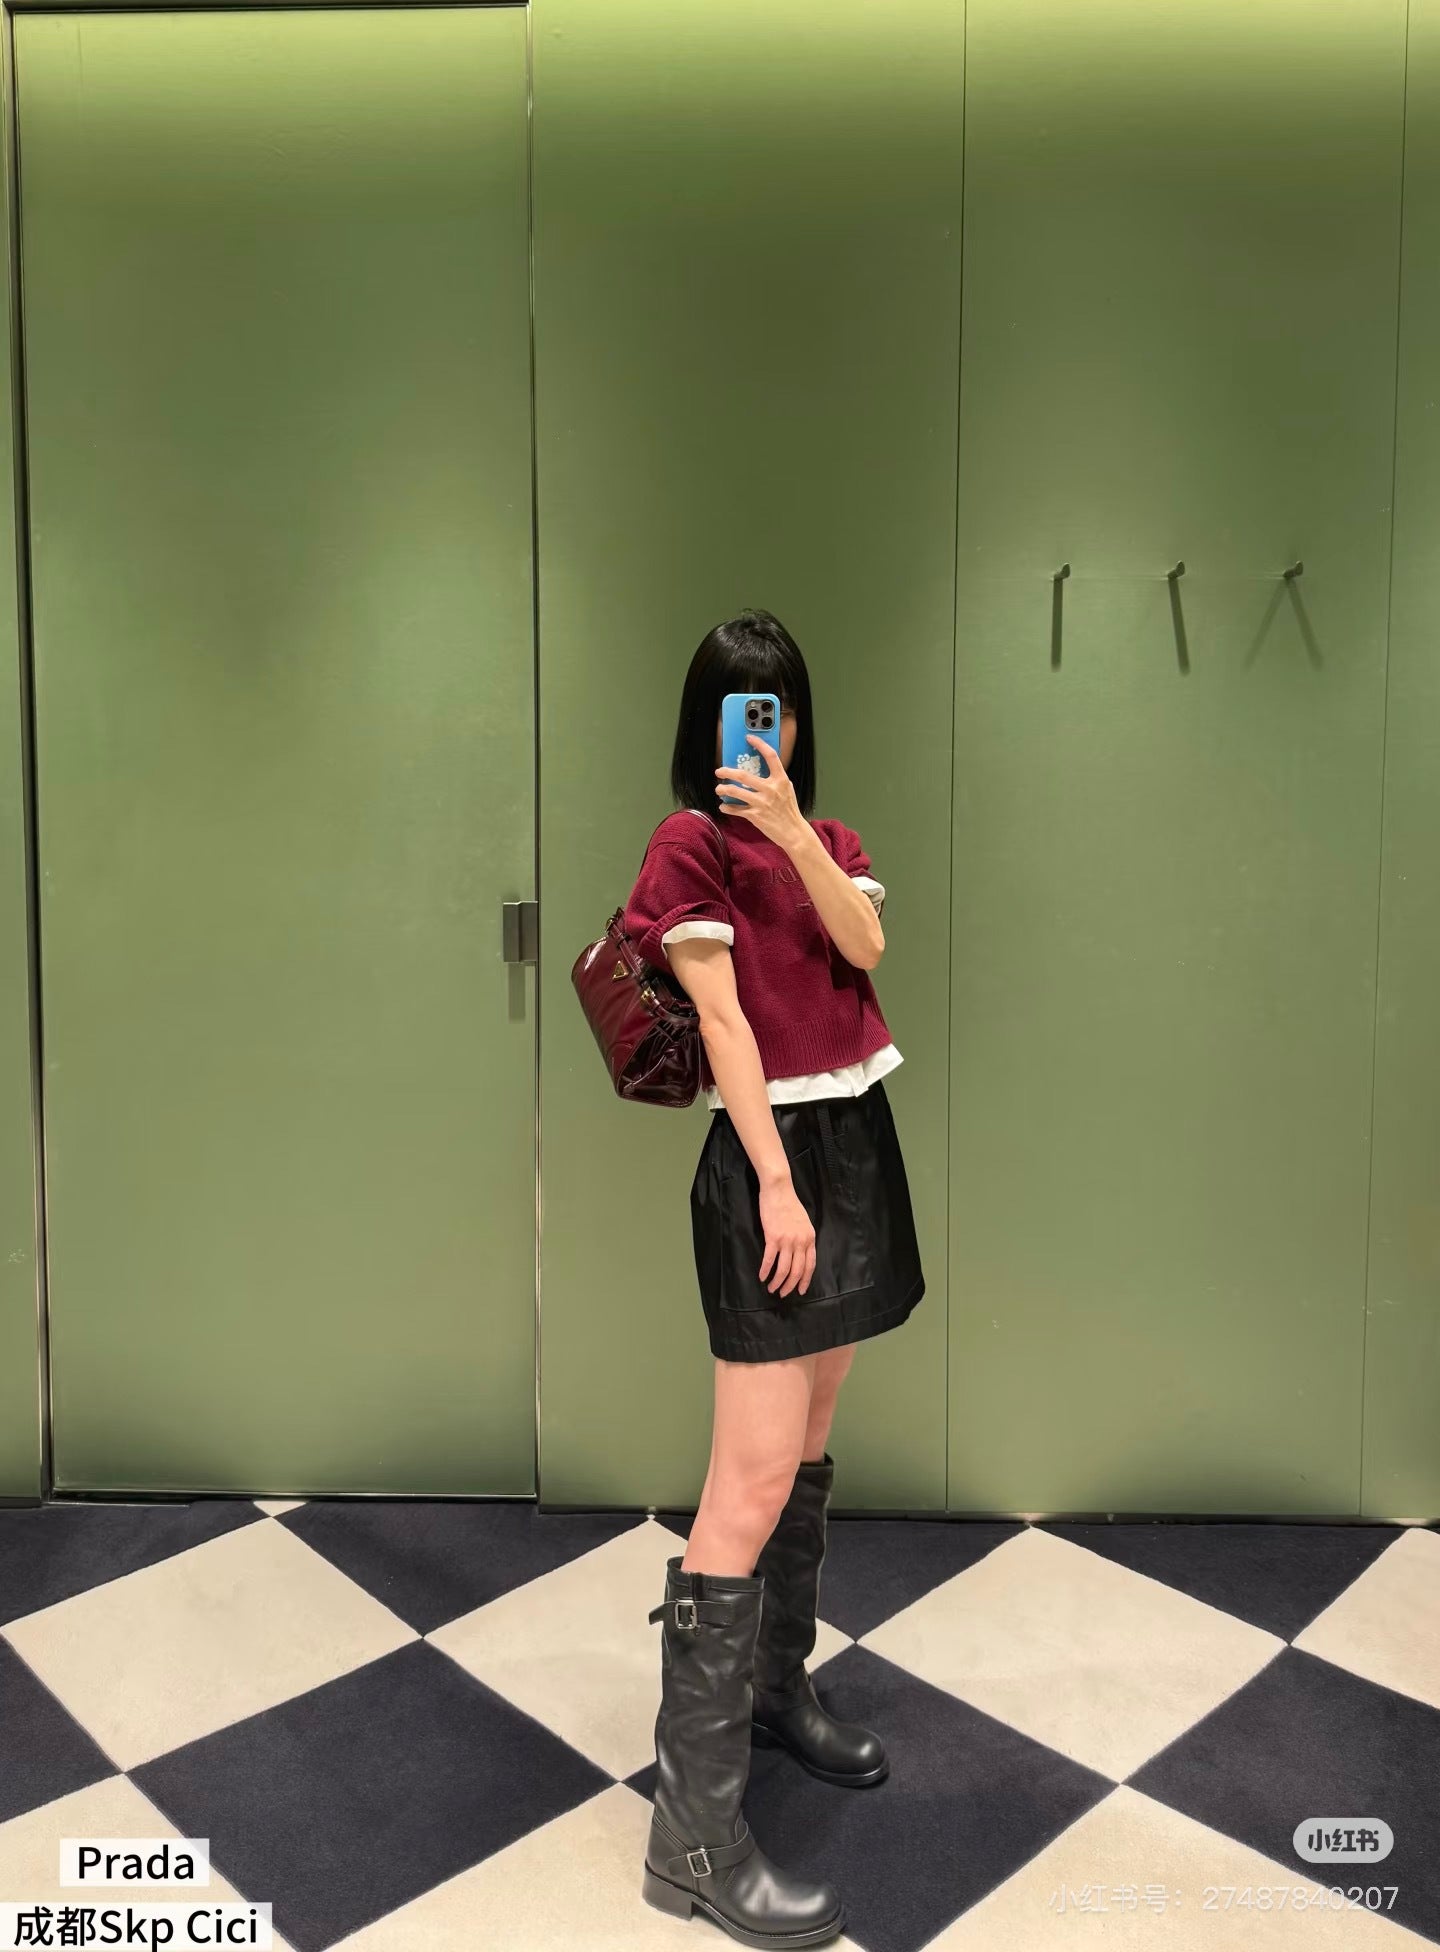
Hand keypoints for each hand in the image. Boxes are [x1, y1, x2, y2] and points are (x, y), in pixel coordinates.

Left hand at [715, 736, 806, 847]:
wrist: (793, 832)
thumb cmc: (789, 810)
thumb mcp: (787, 789)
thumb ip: (775, 779)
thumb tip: (761, 769)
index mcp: (780, 779)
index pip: (771, 756)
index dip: (759, 744)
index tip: (749, 738)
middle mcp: (771, 789)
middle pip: (743, 775)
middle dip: (727, 772)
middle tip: (719, 771)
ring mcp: (762, 803)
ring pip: (736, 791)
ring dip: (723, 789)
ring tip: (719, 789)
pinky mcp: (755, 816)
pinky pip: (736, 809)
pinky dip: (727, 807)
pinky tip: (724, 806)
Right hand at [757, 1174, 816, 1297]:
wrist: (779, 1190)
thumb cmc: (790, 1204)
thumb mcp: (805, 1222)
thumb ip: (804, 1238)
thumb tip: (801, 1253)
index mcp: (810, 1238)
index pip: (810, 1265)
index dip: (804, 1280)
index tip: (800, 1291)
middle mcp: (800, 1242)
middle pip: (797, 1271)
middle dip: (790, 1286)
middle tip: (783, 1294)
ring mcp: (787, 1240)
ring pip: (783, 1269)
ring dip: (777, 1282)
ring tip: (771, 1289)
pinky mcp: (773, 1237)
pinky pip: (769, 1259)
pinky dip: (765, 1270)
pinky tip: (761, 1276)